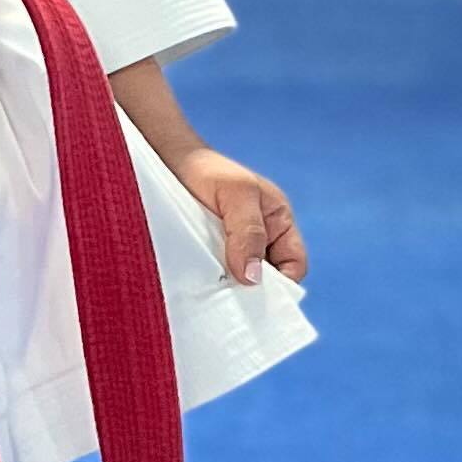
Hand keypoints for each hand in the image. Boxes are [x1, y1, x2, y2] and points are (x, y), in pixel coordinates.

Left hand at [166, 143, 307, 289]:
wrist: (166, 162)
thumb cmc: (210, 170)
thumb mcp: (237, 194)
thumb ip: (248, 233)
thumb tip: (253, 278)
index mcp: (278, 223)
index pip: (294, 264)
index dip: (284, 283)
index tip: (258, 293)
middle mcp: (259, 240)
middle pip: (267, 279)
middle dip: (252, 291)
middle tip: (230, 298)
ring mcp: (232, 250)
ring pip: (239, 281)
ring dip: (227, 289)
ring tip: (210, 293)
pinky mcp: (206, 256)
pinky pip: (214, 278)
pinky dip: (208, 283)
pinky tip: (196, 285)